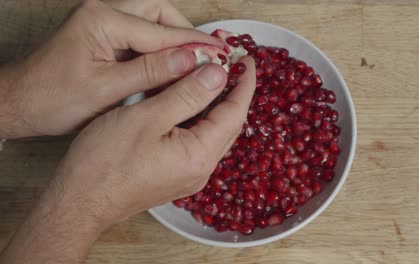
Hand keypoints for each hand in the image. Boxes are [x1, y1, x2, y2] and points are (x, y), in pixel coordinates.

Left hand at [0, 0, 223, 137]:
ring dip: (172, 38)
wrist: (20, 102)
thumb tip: (192, 61)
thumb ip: (151, 73)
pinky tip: (167, 66)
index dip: (195, 45)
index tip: (222, 55)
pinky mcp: (102, 34)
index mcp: (102, 21)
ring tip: (188, 64)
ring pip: (151, 19)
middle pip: (159, 10)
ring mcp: (101, 21)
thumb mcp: (106, 90)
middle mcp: (103, 12)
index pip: (162, 31)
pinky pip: (139, 33)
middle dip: (183, 31)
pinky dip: (157, 47)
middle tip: (204, 56)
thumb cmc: (53, 99)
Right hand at [53, 56, 254, 226]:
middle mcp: (201, 170)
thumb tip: (218, 74)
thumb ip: (187, 94)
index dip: (243, 83)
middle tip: (228, 65)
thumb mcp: (147, 117)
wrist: (80, 202)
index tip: (245, 59)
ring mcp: (189, 177)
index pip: (235, 113)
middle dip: (232, 93)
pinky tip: (187, 104)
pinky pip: (197, 143)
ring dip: (214, 106)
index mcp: (200, 155)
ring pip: (213, 134)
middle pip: (228, 125)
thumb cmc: (105, 161)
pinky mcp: (175, 177)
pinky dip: (198, 120)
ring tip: (208, 79)